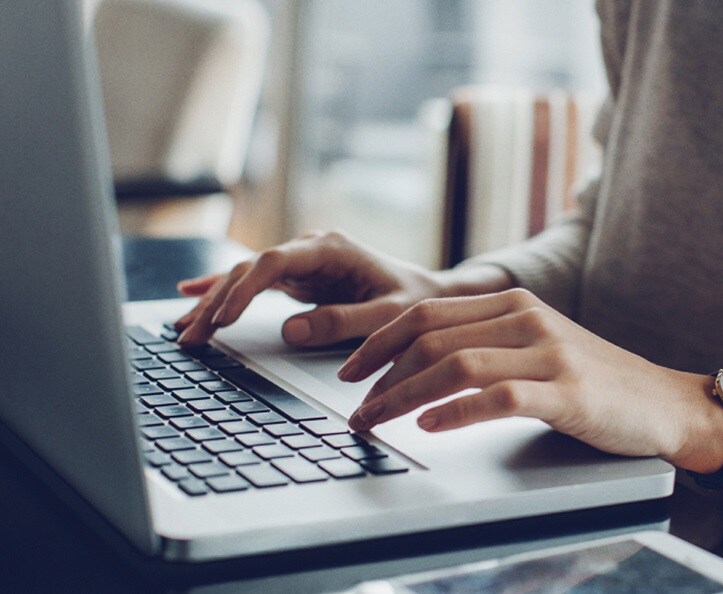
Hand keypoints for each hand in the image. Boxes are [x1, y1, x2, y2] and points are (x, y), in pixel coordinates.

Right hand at [175, 231, 448, 346]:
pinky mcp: (298, 278)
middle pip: (250, 270)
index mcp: (331, 249)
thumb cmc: (414, 302)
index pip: (274, 262)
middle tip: (191, 336)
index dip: (244, 289)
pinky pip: (253, 283)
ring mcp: (302, 262)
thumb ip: (343, 322)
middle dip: (217, 302)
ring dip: (213, 302)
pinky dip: (223, 290)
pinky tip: (190, 293)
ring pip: (245, 277)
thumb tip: (290, 331)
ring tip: (184, 330)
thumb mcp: (387, 315)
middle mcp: (311, 249)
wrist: (429, 294)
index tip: (223, 318)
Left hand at [341, 288, 722, 467]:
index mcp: (514, 303)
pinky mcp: (567, 392)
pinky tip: (429, 426)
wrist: (662, 402)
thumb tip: (417, 362)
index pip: (427, 312)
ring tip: (377, 420)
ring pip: (456, 365)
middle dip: (380, 373)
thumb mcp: (537, 346)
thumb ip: (487, 342)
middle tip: (355, 407)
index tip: (350, 371)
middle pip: (432, 335)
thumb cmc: (593, 381)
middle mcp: (527, 319)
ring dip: (404, 396)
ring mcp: (549, 354)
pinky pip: (498, 397)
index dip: (379, 341)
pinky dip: (456, 412)